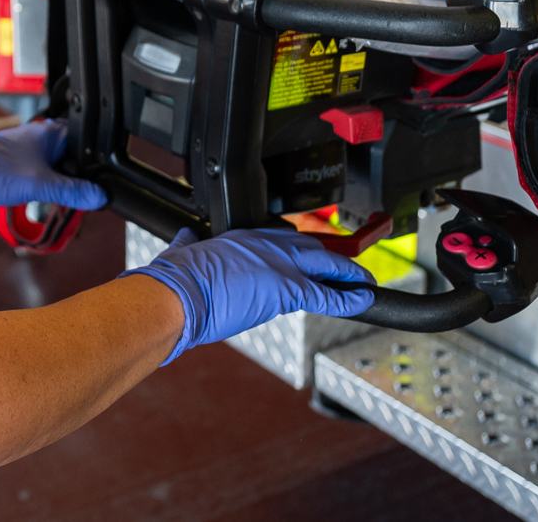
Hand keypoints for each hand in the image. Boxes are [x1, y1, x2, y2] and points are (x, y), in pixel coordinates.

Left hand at [0, 118, 107, 210]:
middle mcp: (42, 136)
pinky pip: (43, 170)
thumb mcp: (40, 184)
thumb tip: (97, 196)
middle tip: (78, 194)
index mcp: (51, 132)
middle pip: (73, 156)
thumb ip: (71, 191)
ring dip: (59, 181)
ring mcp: (30, 147)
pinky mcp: (20, 159)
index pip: (86, 143)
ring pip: (57, 165)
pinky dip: (46, 182)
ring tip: (58, 195)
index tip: (96, 182)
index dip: (94, 164)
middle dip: (76, 176)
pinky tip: (42, 193)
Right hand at [126, 227, 373, 364]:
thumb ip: (189, 243)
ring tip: (363, 282)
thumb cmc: (174, 280)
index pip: (279, 237)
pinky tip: (363, 300)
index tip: (305, 254)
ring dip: (347, 274)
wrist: (175, 295)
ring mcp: (278, 265)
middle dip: (329, 257)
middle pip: (309, 245)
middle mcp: (263, 244)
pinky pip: (327, 294)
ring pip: (325, 264)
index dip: (297, 248)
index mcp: (240, 238)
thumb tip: (185, 237)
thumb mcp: (181, 252)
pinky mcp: (287, 289)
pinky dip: (349, 298)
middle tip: (345, 267)